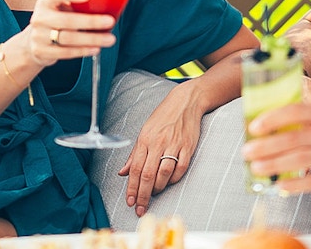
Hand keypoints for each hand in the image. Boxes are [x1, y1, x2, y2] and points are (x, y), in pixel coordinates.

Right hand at [22, 0, 116, 65]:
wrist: (34, 42)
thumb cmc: (55, 21)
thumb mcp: (60, 8)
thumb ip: (76, 4)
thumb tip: (109, 0)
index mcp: (45, 2)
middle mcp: (40, 18)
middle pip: (66, 20)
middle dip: (91, 21)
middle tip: (110, 21)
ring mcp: (39, 36)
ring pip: (68, 38)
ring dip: (91, 39)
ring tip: (109, 39)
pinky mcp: (42, 52)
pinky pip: (66, 52)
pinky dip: (83, 51)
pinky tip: (96, 48)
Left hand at [118, 86, 201, 216]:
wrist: (185, 102)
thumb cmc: (163, 117)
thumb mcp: (144, 132)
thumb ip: (134, 154)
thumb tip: (122, 172)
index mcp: (145, 140)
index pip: (136, 169)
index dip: (132, 188)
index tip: (130, 202)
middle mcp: (158, 143)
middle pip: (148, 174)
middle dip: (143, 195)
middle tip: (140, 208)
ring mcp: (174, 145)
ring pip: (164, 173)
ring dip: (158, 188)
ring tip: (154, 194)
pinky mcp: (188, 147)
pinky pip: (181, 168)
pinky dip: (174, 179)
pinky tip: (169, 182)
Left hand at [241, 101, 310, 193]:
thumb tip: (281, 113)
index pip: (298, 111)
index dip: (273, 118)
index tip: (254, 126)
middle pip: (295, 138)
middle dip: (266, 146)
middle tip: (246, 151)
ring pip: (302, 160)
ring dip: (274, 165)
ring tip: (256, 168)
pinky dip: (295, 184)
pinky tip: (279, 186)